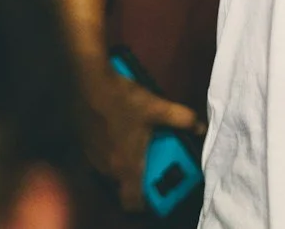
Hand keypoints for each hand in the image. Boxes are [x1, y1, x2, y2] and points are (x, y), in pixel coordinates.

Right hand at [79, 61, 202, 213]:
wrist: (88, 80)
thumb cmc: (123, 99)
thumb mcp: (156, 107)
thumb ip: (182, 119)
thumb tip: (201, 128)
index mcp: (125, 166)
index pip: (131, 203)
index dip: (145, 203)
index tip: (156, 189)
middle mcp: (107, 169)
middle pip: (124, 186)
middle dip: (138, 177)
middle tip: (151, 159)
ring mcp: (92, 158)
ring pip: (111, 172)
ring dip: (123, 164)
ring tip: (136, 143)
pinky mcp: (83, 145)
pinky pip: (100, 159)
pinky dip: (110, 153)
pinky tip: (118, 132)